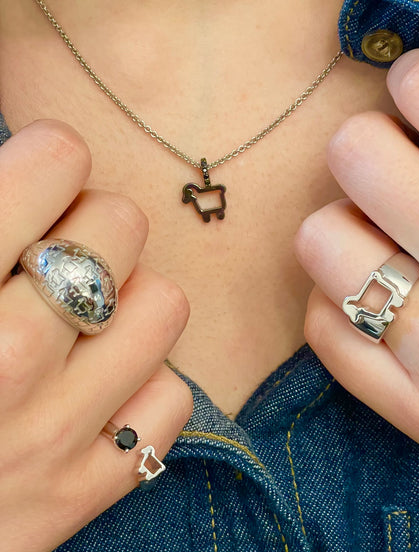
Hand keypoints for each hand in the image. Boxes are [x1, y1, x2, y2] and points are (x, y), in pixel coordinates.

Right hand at [0, 121, 192, 551]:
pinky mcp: (82, 493)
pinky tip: (94, 389)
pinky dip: (142, 386)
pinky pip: (170, 400)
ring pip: (164, 306)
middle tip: (56, 249)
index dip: (51, 157)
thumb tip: (34, 160)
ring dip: (129, 300)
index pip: (57, 162)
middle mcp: (3, 363)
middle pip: (123, 223)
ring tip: (82, 317)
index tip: (41, 174)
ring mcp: (50, 436)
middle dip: (93, 223)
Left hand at [295, 49, 418, 549]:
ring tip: (376, 244)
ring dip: (340, 229)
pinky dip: (333, 305)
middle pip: (355, 154)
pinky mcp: (416, 411)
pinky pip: (323, 328)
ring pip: (320, 240)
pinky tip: (367, 305)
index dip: (414, 80)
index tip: (418, 103)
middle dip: (365, 149)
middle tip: (390, 174)